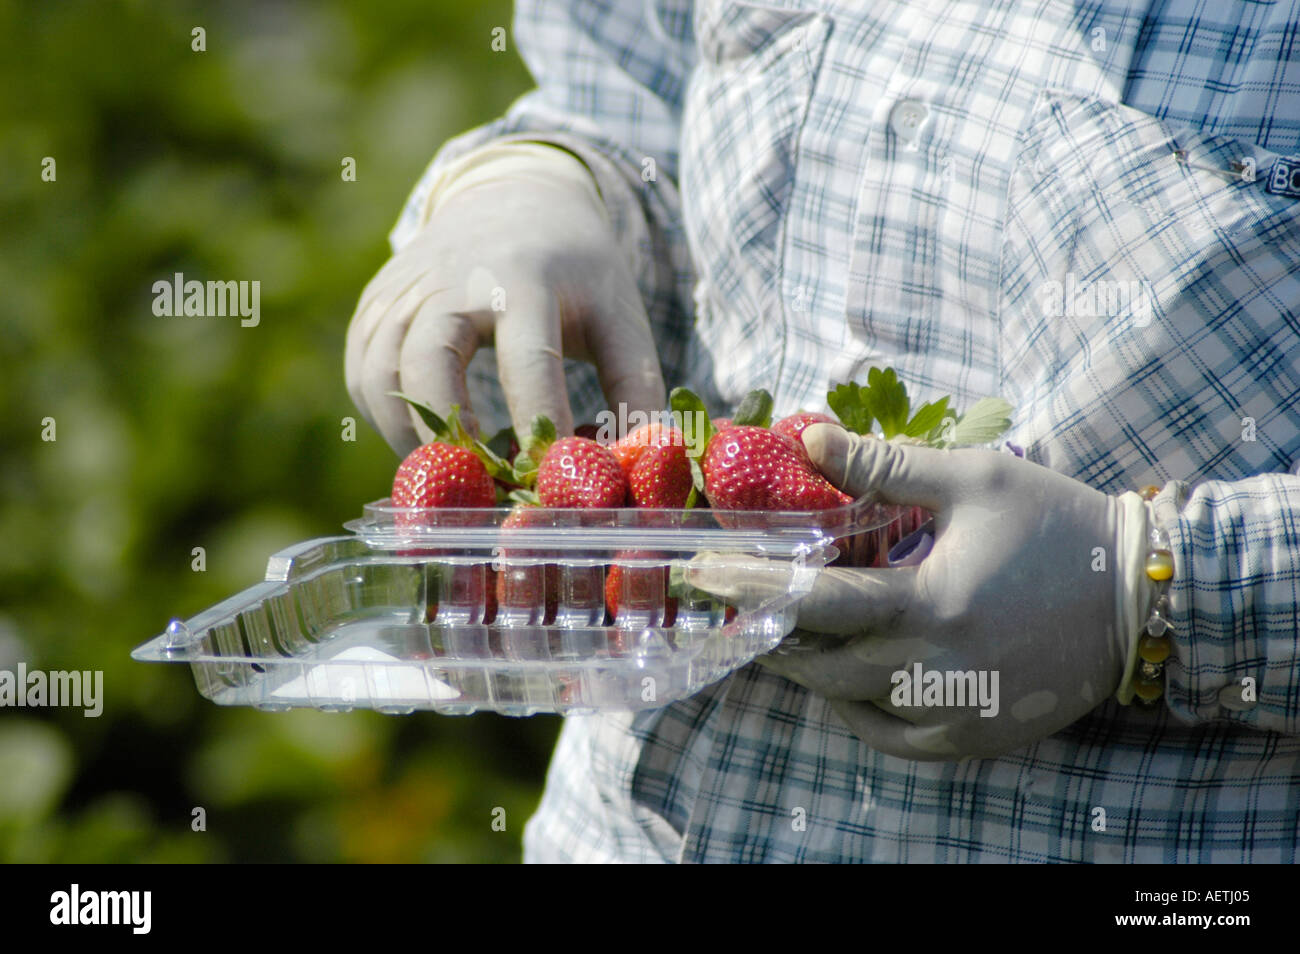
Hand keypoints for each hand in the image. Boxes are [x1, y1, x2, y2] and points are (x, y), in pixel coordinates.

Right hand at [344, 148, 664, 452]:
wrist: (517, 197)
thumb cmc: (576, 271)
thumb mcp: (620, 314)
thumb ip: (636, 385)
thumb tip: (637, 461)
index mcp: (524, 279)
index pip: (526, 361)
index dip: (535, 425)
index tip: (546, 478)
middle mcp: (455, 277)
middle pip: (428, 361)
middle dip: (449, 433)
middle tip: (479, 485)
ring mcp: (406, 287)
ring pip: (380, 369)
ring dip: (408, 432)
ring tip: (451, 472)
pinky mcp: (377, 301)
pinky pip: (363, 367)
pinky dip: (384, 414)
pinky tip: (421, 439)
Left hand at [686, 425, 1144, 760]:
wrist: (1141, 596)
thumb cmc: (1058, 525)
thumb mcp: (973, 479)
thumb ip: (884, 465)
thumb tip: (808, 436)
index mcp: (933, 604)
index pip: (816, 602)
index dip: (751, 587)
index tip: (703, 573)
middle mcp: (937, 670)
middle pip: (821, 664)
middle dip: (769, 632)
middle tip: (735, 602)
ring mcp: (956, 713)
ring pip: (848, 704)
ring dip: (808, 670)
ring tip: (779, 632)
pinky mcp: (973, 738)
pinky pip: (888, 735)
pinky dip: (854, 707)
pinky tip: (843, 676)